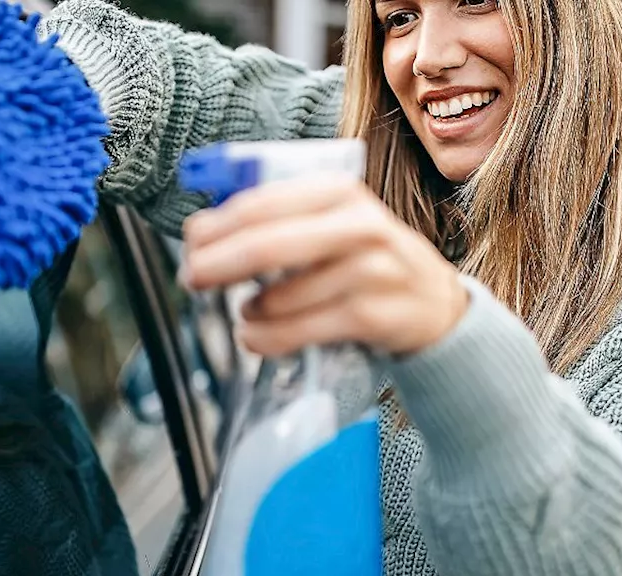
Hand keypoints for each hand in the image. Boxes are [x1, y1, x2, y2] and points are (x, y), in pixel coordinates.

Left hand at [180, 177, 468, 356]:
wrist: (431, 302)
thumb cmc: (364, 260)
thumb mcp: (331, 220)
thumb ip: (276, 218)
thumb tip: (202, 233)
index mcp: (338, 191)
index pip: (261, 204)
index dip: (216, 226)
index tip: (190, 243)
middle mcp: (357, 225)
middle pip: (266, 246)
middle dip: (217, 265)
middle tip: (191, 278)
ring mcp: (369, 271)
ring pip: (278, 298)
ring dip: (248, 311)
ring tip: (248, 313)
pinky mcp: (371, 316)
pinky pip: (297, 332)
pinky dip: (265, 339)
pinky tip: (256, 336)